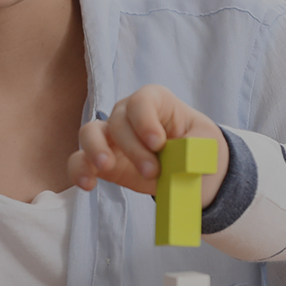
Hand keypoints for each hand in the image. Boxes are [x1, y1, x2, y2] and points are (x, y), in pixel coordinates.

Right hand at [68, 85, 230, 203]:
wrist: (192, 171)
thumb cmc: (199, 148)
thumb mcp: (206, 143)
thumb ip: (194, 148)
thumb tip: (179, 160)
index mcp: (155, 102)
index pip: (141, 101)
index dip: (145, 120)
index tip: (158, 143)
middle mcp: (128, 114)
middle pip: (118, 121)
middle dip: (133, 148)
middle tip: (153, 172)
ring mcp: (111, 137)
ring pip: (89, 133)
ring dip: (95, 149)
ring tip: (106, 166)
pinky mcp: (101, 162)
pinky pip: (80, 161)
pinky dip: (79, 171)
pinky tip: (88, 185)